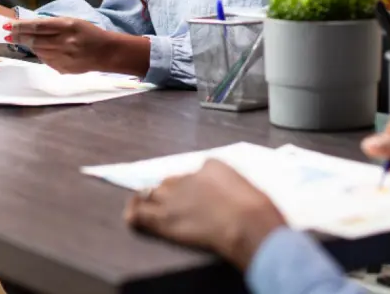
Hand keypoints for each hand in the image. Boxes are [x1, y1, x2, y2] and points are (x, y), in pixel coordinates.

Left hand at [6, 17, 114, 72]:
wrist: (106, 53)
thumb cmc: (89, 33)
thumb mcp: (73, 22)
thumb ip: (53, 24)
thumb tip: (32, 25)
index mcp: (67, 26)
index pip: (38, 26)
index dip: (21, 26)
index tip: (9, 25)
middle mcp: (64, 42)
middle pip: (35, 40)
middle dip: (19, 36)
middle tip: (7, 34)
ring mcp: (63, 57)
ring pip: (38, 51)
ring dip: (28, 45)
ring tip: (20, 40)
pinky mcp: (63, 68)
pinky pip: (46, 60)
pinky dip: (41, 54)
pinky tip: (40, 49)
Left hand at [124, 159, 285, 270]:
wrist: (247, 224)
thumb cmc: (257, 210)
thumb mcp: (247, 187)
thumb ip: (231, 187)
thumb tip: (226, 195)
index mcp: (210, 166)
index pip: (192, 174)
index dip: (191, 187)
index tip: (197, 198)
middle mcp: (187, 178)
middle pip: (169, 182)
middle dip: (169, 192)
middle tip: (174, 205)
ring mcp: (173, 198)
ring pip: (150, 195)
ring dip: (147, 200)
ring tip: (145, 205)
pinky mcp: (164, 219)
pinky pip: (139, 214)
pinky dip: (134, 214)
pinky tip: (132, 217)